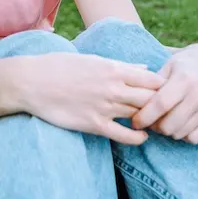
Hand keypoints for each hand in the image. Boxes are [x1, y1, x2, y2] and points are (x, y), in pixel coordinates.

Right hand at [22, 52, 163, 144]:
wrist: (33, 82)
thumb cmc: (62, 67)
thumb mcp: (93, 60)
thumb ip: (122, 66)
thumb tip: (144, 68)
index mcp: (114, 68)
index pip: (153, 80)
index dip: (163, 88)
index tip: (164, 92)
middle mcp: (113, 87)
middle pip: (151, 99)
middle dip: (161, 106)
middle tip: (163, 111)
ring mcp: (105, 106)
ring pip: (140, 116)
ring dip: (149, 121)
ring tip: (153, 123)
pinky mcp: (94, 124)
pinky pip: (124, 136)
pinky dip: (137, 138)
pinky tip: (141, 137)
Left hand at [130, 44, 197, 144]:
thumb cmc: (181, 66)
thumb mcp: (166, 66)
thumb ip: (151, 84)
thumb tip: (131, 103)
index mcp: (184, 79)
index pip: (160, 105)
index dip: (144, 117)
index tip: (134, 122)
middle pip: (169, 124)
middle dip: (154, 126)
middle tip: (150, 122)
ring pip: (179, 133)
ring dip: (167, 131)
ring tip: (163, 120)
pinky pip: (193, 138)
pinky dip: (182, 135)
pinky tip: (179, 123)